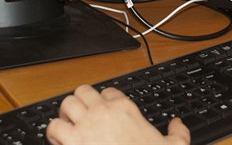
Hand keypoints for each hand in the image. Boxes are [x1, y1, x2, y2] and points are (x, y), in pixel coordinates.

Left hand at [46, 85, 189, 144]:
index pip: (109, 92)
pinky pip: (53, 127)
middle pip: (83, 92)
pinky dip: (53, 135)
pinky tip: (59, 143)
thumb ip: (178, 132)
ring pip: (66, 104)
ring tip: (67, 128)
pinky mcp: (72, 142)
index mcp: (125, 109)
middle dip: (80, 103)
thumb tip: (177, 124)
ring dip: (64, 115)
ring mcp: (85, 125)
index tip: (103, 112)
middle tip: (81, 117)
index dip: (104, 101)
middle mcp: (103, 112)